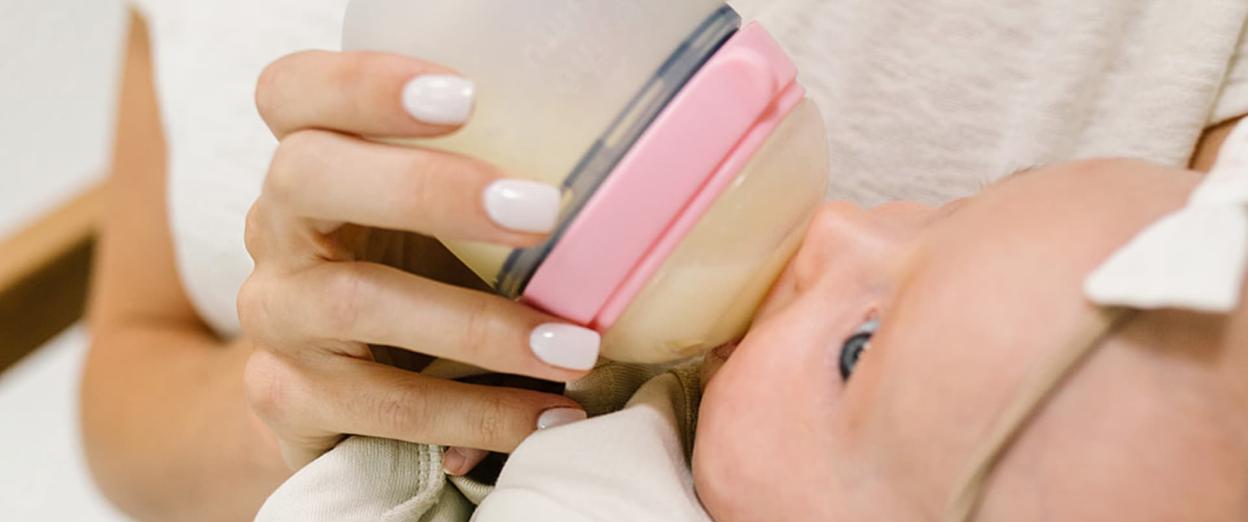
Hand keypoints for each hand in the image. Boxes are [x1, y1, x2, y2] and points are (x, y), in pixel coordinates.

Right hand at [238, 50, 598, 474]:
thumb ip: (481, 192)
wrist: (340, 406)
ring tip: (573, 349)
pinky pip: (384, 406)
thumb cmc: (414, 286)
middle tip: (540, 212)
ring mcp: (275, 316)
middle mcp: (275, 230)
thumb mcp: (437, 226)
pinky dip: (478, 413)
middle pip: (308, 175)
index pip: (295, 93)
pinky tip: (547, 416)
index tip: (465, 96)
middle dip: (427, 188)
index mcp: (311, 163)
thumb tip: (619, 189)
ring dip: (478, 326)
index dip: (363, 82)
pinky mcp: (289, 399)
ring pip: (354, 300)